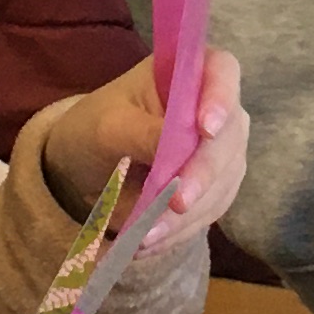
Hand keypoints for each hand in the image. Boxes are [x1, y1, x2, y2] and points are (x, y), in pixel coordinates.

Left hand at [37, 44, 248, 257]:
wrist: (82, 169)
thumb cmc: (92, 130)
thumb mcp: (106, 126)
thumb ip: (141, 133)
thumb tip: (175, 148)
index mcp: (187, 73)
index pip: (222, 72)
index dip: (221, 98)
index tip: (206, 130)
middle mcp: (214, 108)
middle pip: (230, 136)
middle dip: (204, 174)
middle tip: (178, 204)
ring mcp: (219, 150)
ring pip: (224, 181)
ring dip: (188, 214)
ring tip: (144, 237)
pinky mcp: (214, 188)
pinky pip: (209, 211)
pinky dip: (180, 231)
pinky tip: (148, 242)